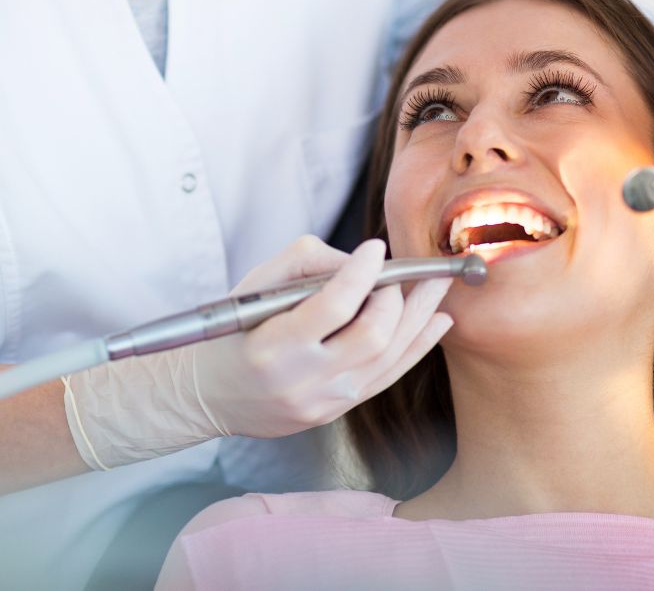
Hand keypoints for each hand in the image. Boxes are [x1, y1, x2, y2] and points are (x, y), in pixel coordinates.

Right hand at [193, 236, 453, 437]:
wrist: (211, 394)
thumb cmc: (234, 330)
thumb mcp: (255, 285)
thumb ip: (307, 263)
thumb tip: (360, 262)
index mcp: (273, 347)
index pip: (334, 306)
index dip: (362, 273)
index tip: (376, 247)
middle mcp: (303, 380)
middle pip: (372, 335)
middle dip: (397, 297)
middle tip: (400, 272)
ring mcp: (324, 402)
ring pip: (389, 357)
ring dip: (419, 317)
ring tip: (438, 286)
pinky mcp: (338, 410)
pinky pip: (389, 376)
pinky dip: (418, 346)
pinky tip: (436, 321)